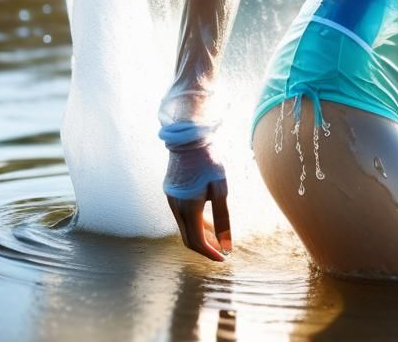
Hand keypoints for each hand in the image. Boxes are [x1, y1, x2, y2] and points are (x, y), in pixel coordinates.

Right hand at [164, 146, 231, 261]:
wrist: (188, 138)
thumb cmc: (208, 161)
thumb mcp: (220, 188)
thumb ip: (223, 218)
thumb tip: (227, 244)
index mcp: (188, 209)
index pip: (197, 242)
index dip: (210, 253)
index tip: (224, 258)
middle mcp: (175, 207)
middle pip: (188, 238)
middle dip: (204, 247)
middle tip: (220, 250)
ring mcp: (170, 199)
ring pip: (184, 226)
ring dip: (199, 234)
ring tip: (216, 235)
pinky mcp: (170, 191)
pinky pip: (181, 214)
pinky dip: (193, 221)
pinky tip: (205, 217)